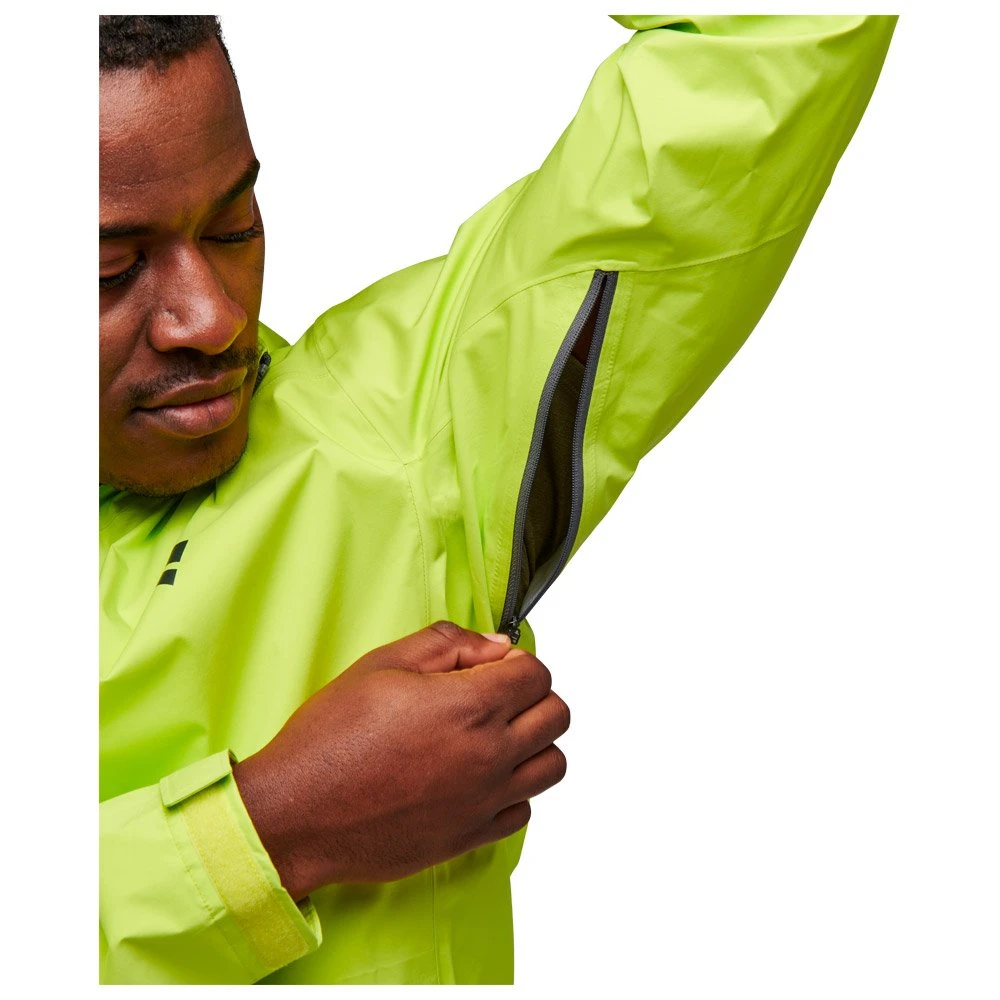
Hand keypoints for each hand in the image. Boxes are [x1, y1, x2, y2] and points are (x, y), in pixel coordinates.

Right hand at [232, 620, 569, 898]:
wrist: (296, 813)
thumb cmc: (331, 737)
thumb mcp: (381, 664)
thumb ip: (448, 644)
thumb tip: (496, 646)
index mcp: (469, 705)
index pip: (537, 673)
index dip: (517, 661)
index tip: (494, 666)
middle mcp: (489, 754)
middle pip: (557, 715)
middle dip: (534, 695)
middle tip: (498, 695)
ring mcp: (484, 800)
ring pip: (552, 765)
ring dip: (534, 742)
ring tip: (496, 736)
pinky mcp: (471, 836)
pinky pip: (524, 810)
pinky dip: (514, 789)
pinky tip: (479, 776)